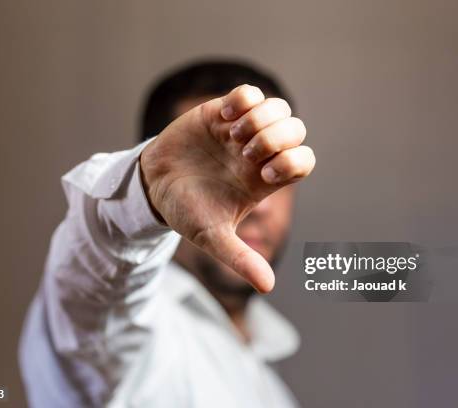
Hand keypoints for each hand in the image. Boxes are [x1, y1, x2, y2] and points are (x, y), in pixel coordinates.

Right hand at [140, 85, 314, 292]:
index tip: (262, 176)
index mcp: (265, 180)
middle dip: (276, 138)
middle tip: (245, 153)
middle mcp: (260, 153)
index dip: (293, 163)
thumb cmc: (186, 213)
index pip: (304, 161)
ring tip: (232, 135)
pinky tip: (222, 118)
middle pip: (297, 129)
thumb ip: (241, 258)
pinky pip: (250, 92)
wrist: (153, 188)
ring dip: (260, 119)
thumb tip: (268, 287)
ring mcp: (242, 130)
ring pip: (279, 108)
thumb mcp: (213, 237)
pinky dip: (243, 100)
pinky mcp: (222, 111)